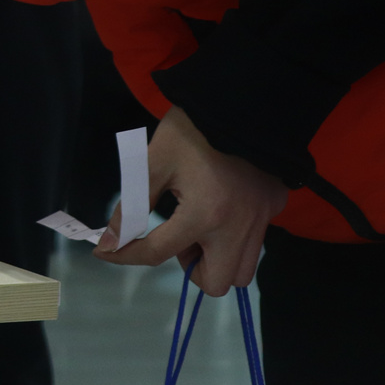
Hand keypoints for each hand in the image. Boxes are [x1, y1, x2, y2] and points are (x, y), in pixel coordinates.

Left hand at [97, 106, 288, 295]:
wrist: (243, 101)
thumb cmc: (192, 129)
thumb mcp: (152, 162)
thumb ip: (131, 204)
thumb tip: (110, 239)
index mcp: (205, 214)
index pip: (158, 253)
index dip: (125, 255)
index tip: (108, 251)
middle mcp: (238, 227)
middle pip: (215, 283)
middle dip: (189, 268)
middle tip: (177, 237)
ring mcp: (262, 220)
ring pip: (242, 271)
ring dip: (215, 260)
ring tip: (198, 227)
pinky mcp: (275, 208)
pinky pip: (255, 243)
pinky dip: (233, 240)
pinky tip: (219, 209)